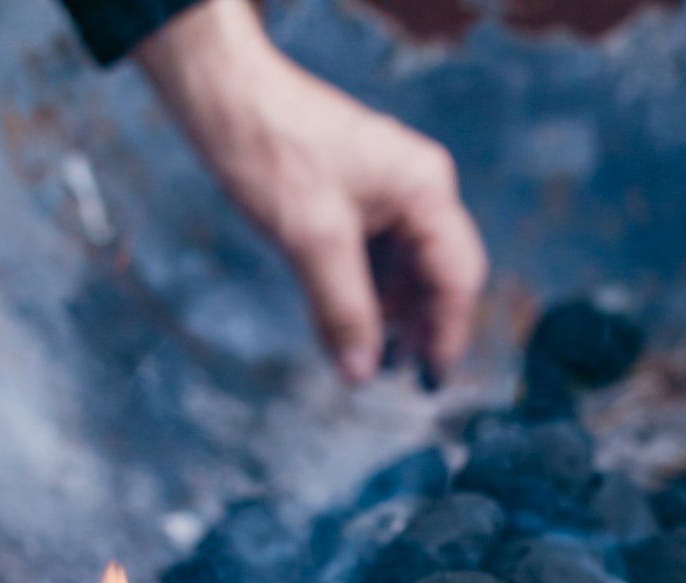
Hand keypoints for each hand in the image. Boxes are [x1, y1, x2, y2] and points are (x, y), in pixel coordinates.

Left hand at [138, 0, 486, 384]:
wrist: (227, 97)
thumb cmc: (274, 150)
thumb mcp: (311, 240)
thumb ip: (343, 311)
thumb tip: (361, 374)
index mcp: (425, 189)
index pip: (458, 276)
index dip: (448, 334)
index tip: (432, 382)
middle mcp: (418, 190)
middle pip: (439, 276)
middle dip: (422, 327)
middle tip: (401, 378)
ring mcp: (390, 195)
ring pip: (407, 272)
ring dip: (392, 316)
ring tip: (370, 358)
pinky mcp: (359, 201)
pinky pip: (377, 260)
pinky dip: (367, 296)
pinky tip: (350, 326)